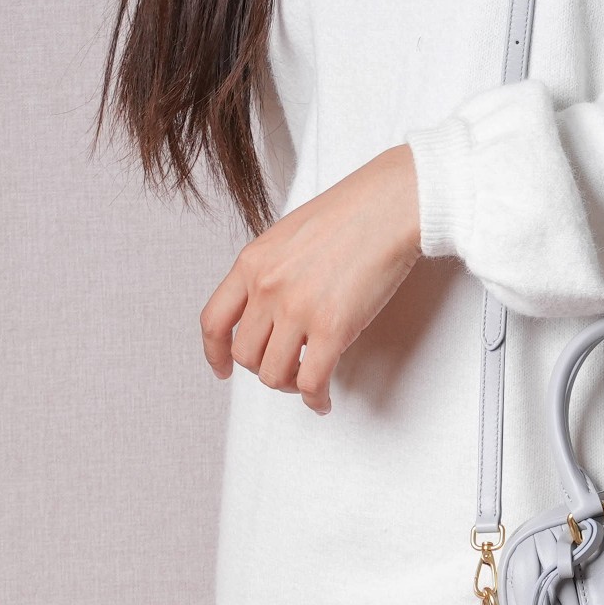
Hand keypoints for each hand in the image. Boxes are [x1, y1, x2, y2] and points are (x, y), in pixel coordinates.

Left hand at [201, 145, 420, 413]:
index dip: (214, 353)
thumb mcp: (290, 233)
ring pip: (273, 374)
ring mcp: (297, 309)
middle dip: (263, 368)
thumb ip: (272, 269)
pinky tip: (324, 400)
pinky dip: (315, 399)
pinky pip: (312, 381)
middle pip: (245, 354)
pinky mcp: (332, 328)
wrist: (390, 205)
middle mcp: (267, 289)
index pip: (213, 321)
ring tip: (307, 381)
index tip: (222, 368)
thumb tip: (273, 304)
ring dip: (289, 384)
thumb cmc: (353, 211)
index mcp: (252, 263)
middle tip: (285, 369)